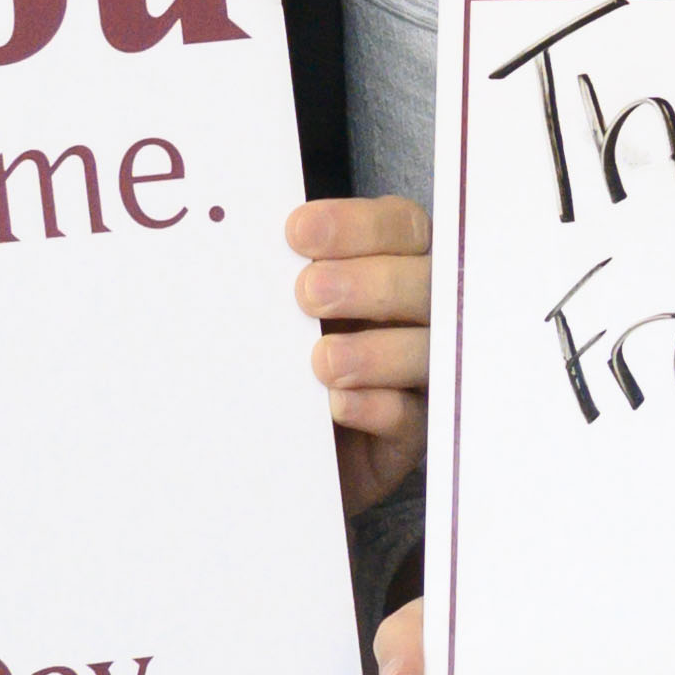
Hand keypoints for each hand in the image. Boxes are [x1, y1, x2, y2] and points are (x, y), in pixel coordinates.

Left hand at [292, 196, 429, 518]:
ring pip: (426, 351)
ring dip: (375, 352)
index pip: (399, 228)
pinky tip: (340, 405)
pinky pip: (412, 419)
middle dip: (368, 284)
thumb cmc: (287, 359)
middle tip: (308, 294)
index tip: (298, 233)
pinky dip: (379, 408)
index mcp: (394, 265)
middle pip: (425, 284)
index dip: (357, 226)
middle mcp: (419, 312)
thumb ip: (288, 279)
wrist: (281, 448)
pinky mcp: (413, 434)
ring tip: (323, 361)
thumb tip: (247, 243)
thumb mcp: (286, 313)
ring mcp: (422, 373)